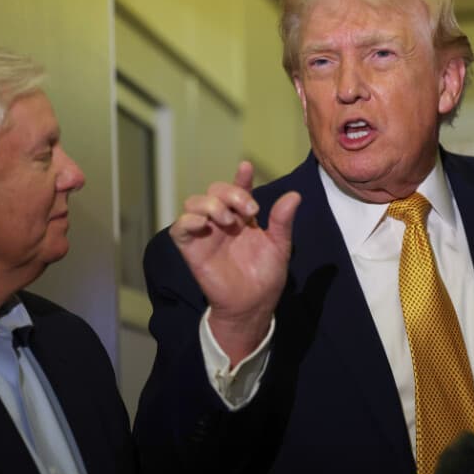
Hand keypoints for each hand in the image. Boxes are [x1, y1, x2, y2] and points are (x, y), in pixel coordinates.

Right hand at [170, 161, 301, 364]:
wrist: (253, 305)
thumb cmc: (265, 277)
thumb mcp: (279, 246)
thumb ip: (282, 221)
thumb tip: (294, 195)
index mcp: (243, 218)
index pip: (238, 189)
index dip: (241, 177)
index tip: (246, 168)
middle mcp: (222, 221)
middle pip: (215, 190)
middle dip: (231, 192)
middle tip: (249, 211)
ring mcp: (205, 233)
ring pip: (194, 202)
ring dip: (211, 204)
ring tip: (228, 221)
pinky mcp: (191, 249)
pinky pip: (179, 227)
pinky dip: (188, 220)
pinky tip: (205, 225)